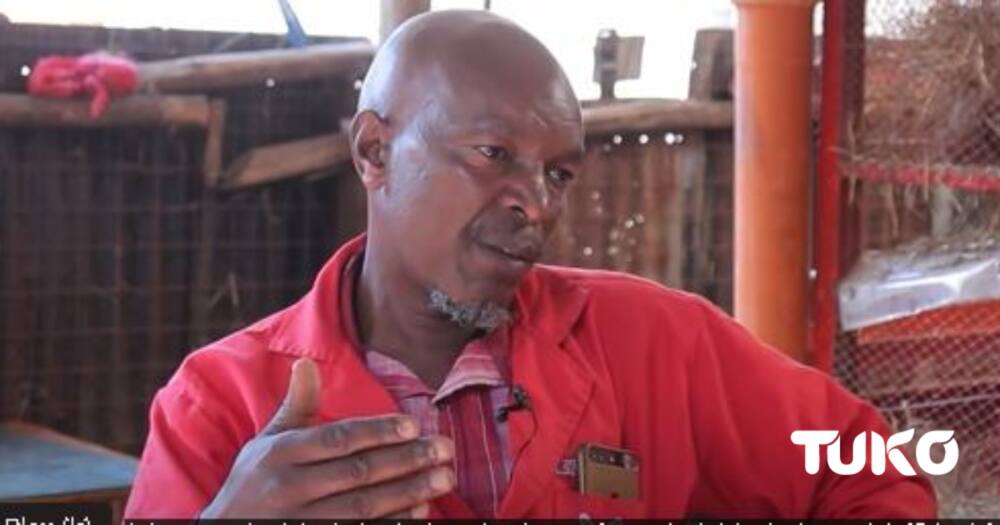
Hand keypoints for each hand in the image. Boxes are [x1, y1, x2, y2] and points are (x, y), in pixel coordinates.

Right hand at [199, 358, 454, 518]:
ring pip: (364, 506)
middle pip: (358, 472)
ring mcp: (302, 521)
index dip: (378, 432)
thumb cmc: (253, 483)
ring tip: (444, 478)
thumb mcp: (266, 442)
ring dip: (409, 492)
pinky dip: (393, 522)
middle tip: (445, 449)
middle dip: (407, 460)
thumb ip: (296, 406)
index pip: (338, 439)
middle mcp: (290, 487)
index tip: (414, 426)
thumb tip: (306, 363)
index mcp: (282, 453)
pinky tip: (420, 510)